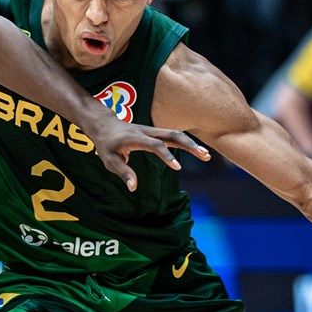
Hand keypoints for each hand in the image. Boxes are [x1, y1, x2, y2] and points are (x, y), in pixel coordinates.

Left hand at [88, 120, 210, 190]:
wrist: (105, 124)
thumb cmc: (107, 144)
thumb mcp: (109, 160)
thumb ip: (123, 172)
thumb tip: (133, 187)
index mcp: (136, 138)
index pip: (155, 145)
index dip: (167, 156)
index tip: (178, 168)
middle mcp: (147, 132)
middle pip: (172, 135)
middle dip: (190, 145)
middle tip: (205, 156)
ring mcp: (153, 131)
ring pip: (176, 134)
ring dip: (192, 144)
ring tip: (207, 155)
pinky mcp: (156, 133)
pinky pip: (173, 136)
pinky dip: (187, 143)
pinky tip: (198, 151)